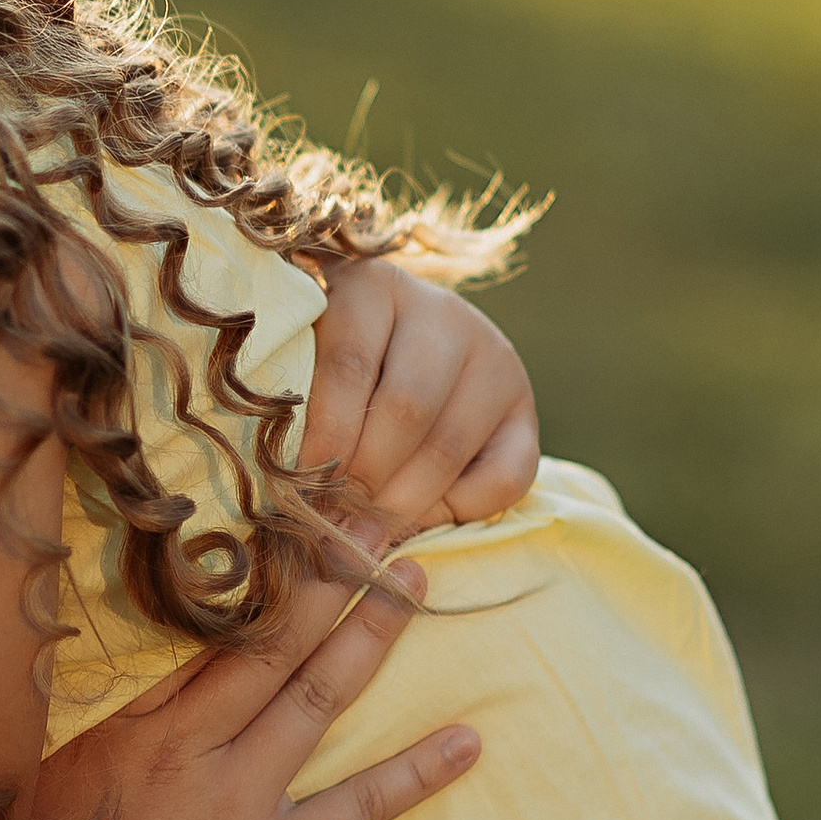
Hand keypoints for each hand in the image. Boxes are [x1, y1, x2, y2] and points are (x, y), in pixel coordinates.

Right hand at [3, 548, 476, 819]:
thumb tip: (100, 689)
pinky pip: (362, 804)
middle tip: (372, 508)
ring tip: (418, 579)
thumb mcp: (40, 806)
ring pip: (316, 695)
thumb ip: (76, 741)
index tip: (280, 506)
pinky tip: (468, 741)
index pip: (190, 625)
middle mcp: (181, 745)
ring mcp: (237, 800)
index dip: (242, 563)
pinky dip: (418, 773)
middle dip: (321, 568)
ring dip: (372, 633)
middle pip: (264, 638)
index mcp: (116, 724)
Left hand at [304, 262, 536, 534]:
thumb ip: (300, 411)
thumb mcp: (306, 359)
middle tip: (334, 517)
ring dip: (403, 503)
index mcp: (375, 288)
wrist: (403, 347)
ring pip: (451, 445)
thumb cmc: (331, 362)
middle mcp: (444, 313)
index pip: (349, 365)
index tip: (298, 487)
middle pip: (406, 408)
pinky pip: (506, 476)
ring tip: (366, 531)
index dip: (324, 436)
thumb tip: (295, 496)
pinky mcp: (525, 407)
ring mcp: (495, 357)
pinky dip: (460, 509)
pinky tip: (423, 515)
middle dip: (364, 477)